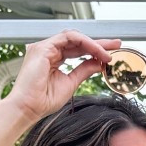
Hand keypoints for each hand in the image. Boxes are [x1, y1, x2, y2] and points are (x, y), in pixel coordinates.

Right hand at [4, 30, 121, 126]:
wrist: (28, 109)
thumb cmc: (43, 101)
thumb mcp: (71, 83)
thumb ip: (84, 70)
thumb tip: (98, 63)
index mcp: (52, 58)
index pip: (77, 49)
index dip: (95, 50)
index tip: (110, 54)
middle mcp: (48, 50)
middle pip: (77, 41)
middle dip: (98, 43)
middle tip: (116, 45)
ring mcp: (45, 47)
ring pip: (74, 37)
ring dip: (93, 43)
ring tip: (108, 51)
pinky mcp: (43, 47)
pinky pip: (69, 38)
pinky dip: (85, 43)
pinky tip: (96, 51)